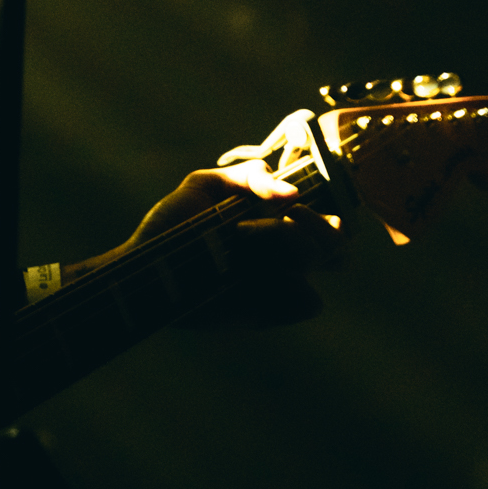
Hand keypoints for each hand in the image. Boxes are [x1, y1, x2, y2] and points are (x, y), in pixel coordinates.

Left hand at [69, 160, 349, 328]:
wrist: (150, 267)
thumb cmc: (175, 224)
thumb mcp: (205, 186)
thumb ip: (248, 177)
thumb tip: (291, 190)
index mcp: (272, 219)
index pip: (324, 211)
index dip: (325, 200)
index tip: (296, 194)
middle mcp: (284, 251)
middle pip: (337, 240)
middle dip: (317, 223)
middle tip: (288, 213)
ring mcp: (281, 281)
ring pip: (317, 259)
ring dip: (287, 241)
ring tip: (241, 235)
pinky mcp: (273, 311)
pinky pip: (309, 301)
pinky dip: (289, 284)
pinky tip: (252, 276)